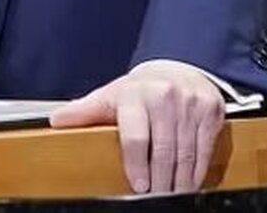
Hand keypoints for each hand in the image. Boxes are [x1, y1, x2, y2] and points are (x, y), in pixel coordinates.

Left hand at [49, 60, 225, 193]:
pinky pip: (205, 149)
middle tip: (154, 197)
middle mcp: (163, 96)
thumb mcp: (110, 96)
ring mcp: (190, 103)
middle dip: (160, 180)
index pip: (135, 136)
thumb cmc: (138, 90)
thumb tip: (56, 121)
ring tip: (170, 195)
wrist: (177, 69)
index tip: (138, 186)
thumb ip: (84, 111)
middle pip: (163, 150)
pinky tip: (188, 183)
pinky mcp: (210, 111)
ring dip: (179, 181)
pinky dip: (197, 171)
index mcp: (134, 93)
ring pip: (186, 153)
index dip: (137, 164)